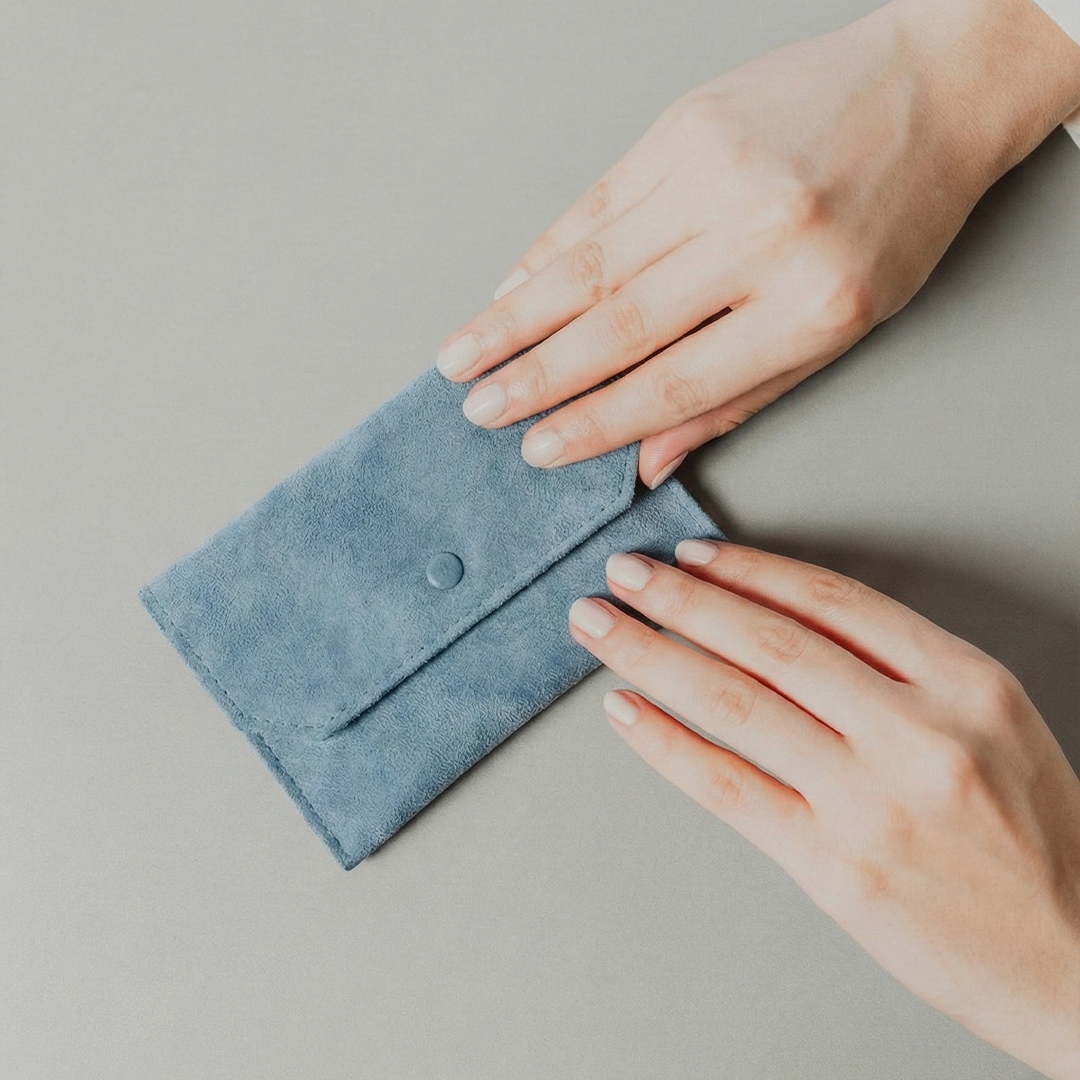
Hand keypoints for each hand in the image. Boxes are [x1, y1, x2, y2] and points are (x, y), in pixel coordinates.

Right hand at [436, 0, 1079, 485]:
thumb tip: (647, 459)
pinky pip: (597, 200)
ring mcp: (716, 170)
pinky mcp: (686, 124)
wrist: (933, 85)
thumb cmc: (898, 218)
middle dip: (534, 375)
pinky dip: (544, 249)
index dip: (594, 422)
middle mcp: (759, 235)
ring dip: (513, 315)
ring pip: (589, 262)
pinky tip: (507, 285)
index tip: (539, 449)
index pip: (672, 381)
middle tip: (477, 409)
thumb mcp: (840, 328)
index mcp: (810, 305)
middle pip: (616, 323)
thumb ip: (737, 398)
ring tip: (461, 356)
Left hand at [568, 543, 1079, 1078]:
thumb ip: (900, 670)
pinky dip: (666, 744)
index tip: (691, 555)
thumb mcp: (994, 723)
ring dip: (652, 656)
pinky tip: (625, 712)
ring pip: (735, 703)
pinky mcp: (833, 866)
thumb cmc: (1036, 835)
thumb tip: (773, 622)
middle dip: (680, 600)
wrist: (1077, 963)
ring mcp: (871, 802)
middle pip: (769, 642)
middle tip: (621, 574)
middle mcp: (918, 733)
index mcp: (966, 682)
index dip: (748, 570)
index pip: (830, 601)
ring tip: (599, 628)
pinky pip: (728, 787)